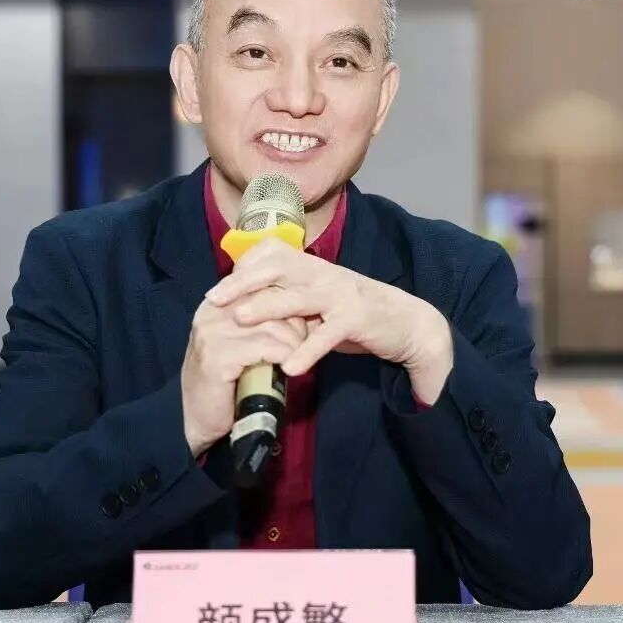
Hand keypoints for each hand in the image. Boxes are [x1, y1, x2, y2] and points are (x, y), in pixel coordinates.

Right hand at [180, 296, 307, 457]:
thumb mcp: (243, 343)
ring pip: (273, 326)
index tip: (305, 321)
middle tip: (305, 343)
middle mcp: (211, 313)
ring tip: (297, 357)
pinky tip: (288, 367)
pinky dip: (284, 356)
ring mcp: (212, 335)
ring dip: (294, 343)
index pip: (261, 285)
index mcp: (216, 304)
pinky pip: (266, 347)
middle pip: (270, 302)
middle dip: (296, 322)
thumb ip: (260, 321)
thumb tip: (301, 306)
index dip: (288, 301)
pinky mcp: (218, 358)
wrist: (198, 419)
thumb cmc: (227, 381)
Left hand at [205, 238, 454, 402]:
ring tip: (241, 320)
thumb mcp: (319, 300)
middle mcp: (323, 275)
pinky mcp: (356, 319)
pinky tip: (290, 367)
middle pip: (277, 268)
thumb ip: (290, 297)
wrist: (407, 323)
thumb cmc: (355, 314)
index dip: (243, 268)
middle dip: (243, 282)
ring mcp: (340, 295)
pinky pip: (328, 335)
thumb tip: (249, 304)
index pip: (271, 256)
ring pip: (298, 297)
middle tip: (214, 299)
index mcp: (312, 268)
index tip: (217, 289)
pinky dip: (309, 351)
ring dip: (267, 307)